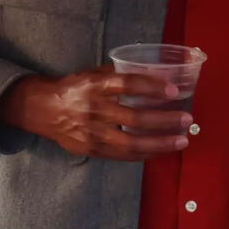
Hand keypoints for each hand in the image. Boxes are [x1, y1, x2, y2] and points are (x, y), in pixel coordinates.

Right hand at [0, 67, 191, 160]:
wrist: (42, 109)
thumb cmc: (74, 88)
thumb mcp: (92, 73)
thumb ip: (119, 75)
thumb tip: (155, 75)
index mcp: (93, 85)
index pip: (126, 84)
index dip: (151, 87)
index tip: (174, 91)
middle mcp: (93, 109)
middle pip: (134, 118)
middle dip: (164, 121)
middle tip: (186, 119)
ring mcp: (92, 133)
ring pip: (131, 143)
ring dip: (160, 143)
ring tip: (181, 140)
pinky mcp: (91, 150)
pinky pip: (123, 155)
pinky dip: (145, 154)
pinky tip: (161, 150)